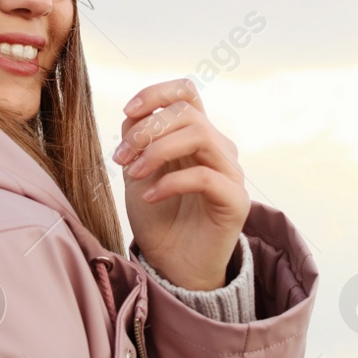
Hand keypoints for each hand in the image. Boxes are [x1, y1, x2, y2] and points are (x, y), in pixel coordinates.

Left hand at [114, 79, 248, 291]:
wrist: (173, 265)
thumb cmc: (158, 217)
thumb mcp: (138, 171)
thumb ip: (137, 140)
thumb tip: (132, 114)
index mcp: (196, 135)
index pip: (186, 92)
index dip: (156, 93)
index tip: (127, 111)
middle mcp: (218, 147)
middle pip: (188, 112)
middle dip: (147, 129)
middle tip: (121, 157)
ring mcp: (230, 172)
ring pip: (200, 135)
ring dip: (158, 150)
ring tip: (134, 174)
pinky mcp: (235, 200)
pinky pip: (205, 176)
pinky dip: (171, 182)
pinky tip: (151, 196)